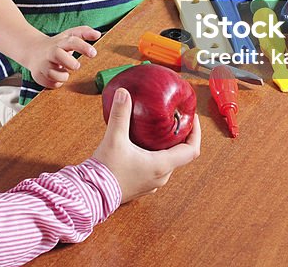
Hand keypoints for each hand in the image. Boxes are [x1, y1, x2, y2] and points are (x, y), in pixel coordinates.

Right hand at [24, 26, 100, 88]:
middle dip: (70, 63)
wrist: (33, 50)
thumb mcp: (69, 35)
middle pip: (58, 55)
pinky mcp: (38, 74)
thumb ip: (84, 32)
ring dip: (62, 76)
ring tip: (63, 71)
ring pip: (53, 74)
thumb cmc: (57, 45)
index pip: (72, 41)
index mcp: (61, 42)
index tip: (93, 53)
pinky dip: (56, 82)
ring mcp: (43, 63)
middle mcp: (51, 52)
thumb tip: (98, 34)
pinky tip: (56, 76)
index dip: (83, 47)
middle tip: (76, 66)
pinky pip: (51, 83)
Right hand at [93, 88, 200, 202]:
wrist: (91, 194)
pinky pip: (156, 169)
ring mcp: (152, 184)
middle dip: (180, 137)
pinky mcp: (141, 186)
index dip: (196, 133)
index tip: (192, 118)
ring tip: (159, 131)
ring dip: (167, 148)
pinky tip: (143, 147)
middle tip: (174, 120)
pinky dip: (156, 156)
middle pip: (180, 155)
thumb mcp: (114, 139)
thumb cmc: (106, 170)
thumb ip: (120, 115)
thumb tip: (124, 93)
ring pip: (168, 163)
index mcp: (161, 165)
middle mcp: (161, 177)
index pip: (191, 150)